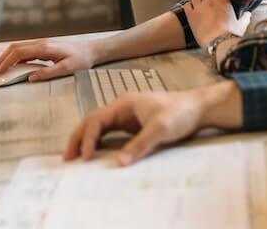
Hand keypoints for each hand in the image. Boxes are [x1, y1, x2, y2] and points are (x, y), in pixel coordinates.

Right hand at [0, 38, 97, 80]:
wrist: (92, 50)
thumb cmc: (82, 59)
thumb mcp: (67, 68)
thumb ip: (48, 72)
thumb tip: (30, 78)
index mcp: (44, 47)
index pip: (18, 52)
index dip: (6, 62)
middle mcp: (41, 43)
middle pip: (14, 48)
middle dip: (1, 59)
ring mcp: (42, 44)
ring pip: (19, 48)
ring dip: (7, 58)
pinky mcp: (44, 48)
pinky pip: (26, 51)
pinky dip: (16, 58)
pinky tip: (13, 66)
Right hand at [65, 88, 228, 165]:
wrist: (198, 108)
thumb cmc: (181, 112)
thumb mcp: (161, 128)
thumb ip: (140, 145)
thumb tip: (120, 163)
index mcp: (123, 103)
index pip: (96, 120)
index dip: (87, 138)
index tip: (85, 157)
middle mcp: (121, 108)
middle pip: (92, 122)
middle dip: (78, 138)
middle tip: (68, 158)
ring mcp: (126, 116)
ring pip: (98, 127)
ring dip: (86, 140)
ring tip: (76, 158)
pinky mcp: (132, 125)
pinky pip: (110, 134)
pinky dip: (99, 143)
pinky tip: (96, 154)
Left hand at [184, 0, 249, 49]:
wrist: (219, 44)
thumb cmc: (231, 35)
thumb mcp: (241, 25)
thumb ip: (245, 17)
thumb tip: (248, 14)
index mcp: (222, 1)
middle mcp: (209, 2)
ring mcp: (199, 8)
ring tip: (200, 2)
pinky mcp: (191, 17)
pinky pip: (186, 5)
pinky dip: (189, 6)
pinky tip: (193, 10)